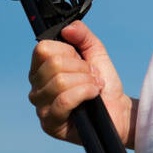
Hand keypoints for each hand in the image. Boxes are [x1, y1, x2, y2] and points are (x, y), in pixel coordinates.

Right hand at [28, 20, 131, 145]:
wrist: (117, 108)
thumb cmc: (102, 81)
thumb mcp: (95, 52)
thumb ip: (82, 35)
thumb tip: (67, 28)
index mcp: (41, 69)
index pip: (43, 49)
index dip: (68, 51)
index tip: (82, 60)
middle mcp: (35, 88)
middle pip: (54, 64)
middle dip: (82, 68)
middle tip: (92, 75)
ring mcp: (41, 107)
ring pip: (60, 82)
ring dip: (86, 81)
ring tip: (95, 86)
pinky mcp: (50, 124)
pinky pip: (64, 101)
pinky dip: (85, 93)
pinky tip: (93, 95)